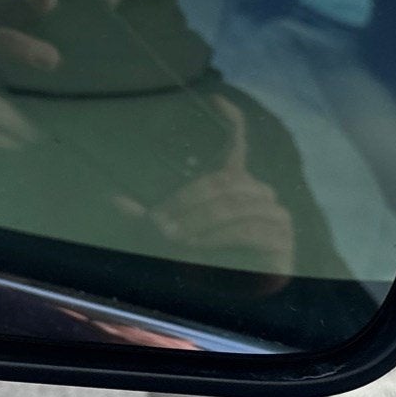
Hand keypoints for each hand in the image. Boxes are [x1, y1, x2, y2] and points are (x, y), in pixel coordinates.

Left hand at [114, 98, 294, 278]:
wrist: (231, 298)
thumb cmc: (200, 261)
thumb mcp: (170, 235)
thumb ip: (146, 218)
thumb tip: (113, 199)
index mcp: (234, 184)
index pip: (237, 143)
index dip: (230, 119)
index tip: (215, 98)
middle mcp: (258, 193)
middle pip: (223, 182)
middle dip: (188, 203)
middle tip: (160, 225)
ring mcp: (275, 214)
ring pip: (233, 206)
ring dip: (200, 222)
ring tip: (175, 239)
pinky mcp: (282, 239)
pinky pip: (249, 230)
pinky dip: (220, 237)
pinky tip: (199, 245)